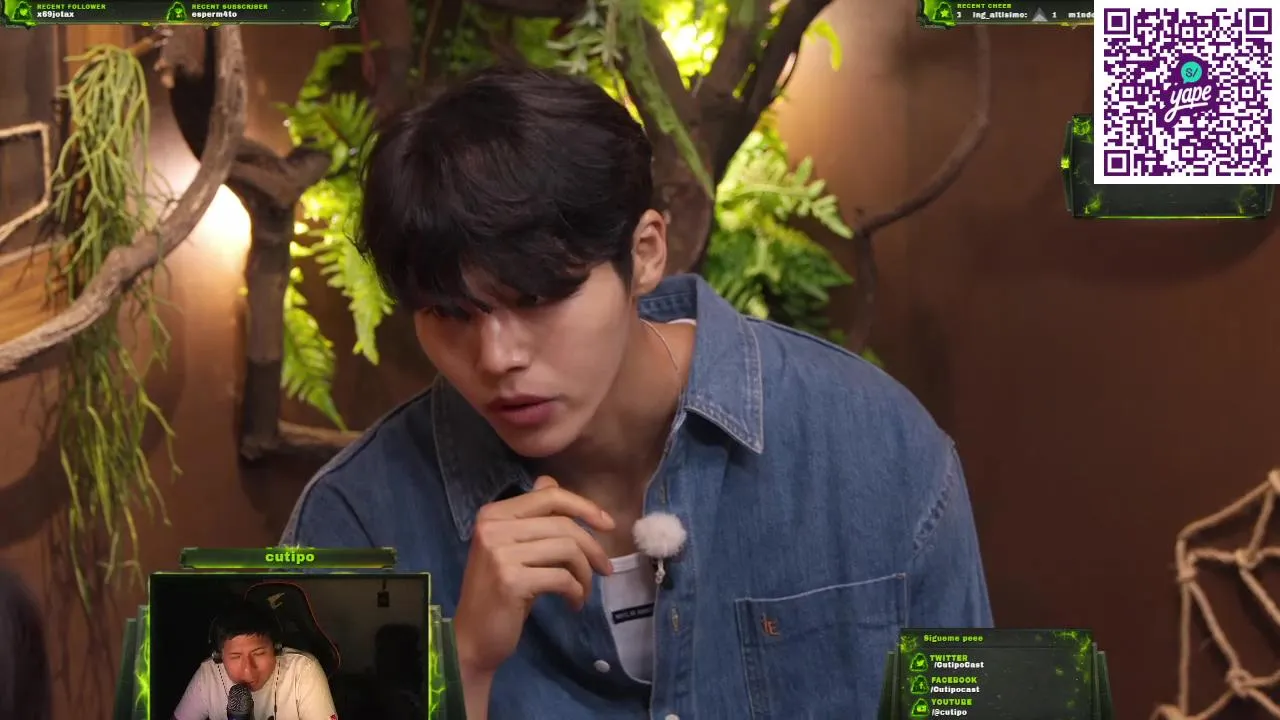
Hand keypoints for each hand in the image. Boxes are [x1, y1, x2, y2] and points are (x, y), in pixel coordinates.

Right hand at [453, 476, 614, 682]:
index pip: (549, 495)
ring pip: (566, 550)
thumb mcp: (513, 548)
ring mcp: (499, 553)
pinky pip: (561, 578)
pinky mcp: (510, 580)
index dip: (584, 507)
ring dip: (585, 573)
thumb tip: (550, 480)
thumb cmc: (499, 593)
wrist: (472, 637)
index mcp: (493, 514)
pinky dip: (576, 591)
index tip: (608, 524)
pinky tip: (574, 603)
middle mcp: (492, 527)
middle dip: (593, 548)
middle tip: (605, 569)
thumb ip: (531, 516)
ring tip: (584, 590)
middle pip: (563, 525)